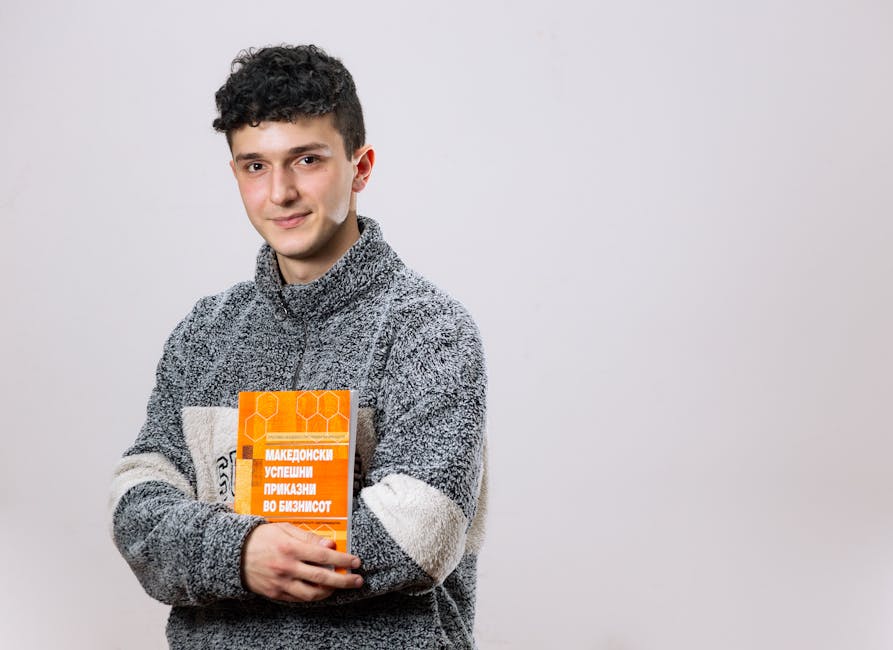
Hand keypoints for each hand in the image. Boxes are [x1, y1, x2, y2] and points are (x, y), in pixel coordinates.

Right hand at [241, 522, 362, 601]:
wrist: (233, 554)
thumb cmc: (262, 537)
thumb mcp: (285, 529)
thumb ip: (309, 538)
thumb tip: (330, 545)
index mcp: (291, 549)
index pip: (324, 557)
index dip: (343, 560)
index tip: (356, 562)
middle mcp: (287, 568)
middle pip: (322, 578)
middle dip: (344, 581)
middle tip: (358, 581)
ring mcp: (281, 583)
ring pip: (312, 594)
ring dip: (330, 591)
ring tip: (339, 587)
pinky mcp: (275, 593)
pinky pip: (299, 599)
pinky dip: (313, 595)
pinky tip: (321, 590)